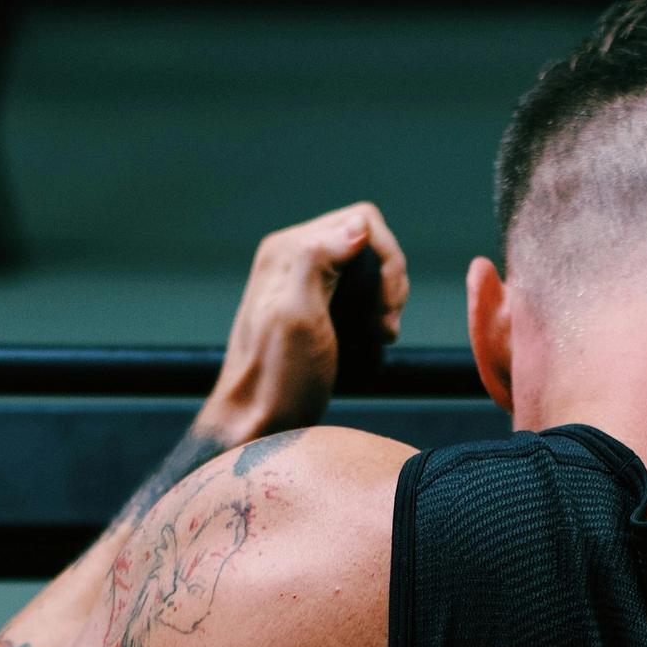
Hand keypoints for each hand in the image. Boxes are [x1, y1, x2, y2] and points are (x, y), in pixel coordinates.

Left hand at [200, 202, 409, 442]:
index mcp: (289, 251)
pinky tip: (373, 337)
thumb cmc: (277, 380)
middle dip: (389, 281)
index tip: (385, 308)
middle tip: (385, 326)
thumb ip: (319, 261)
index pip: (362, 222)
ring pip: (369, 265)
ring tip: (381, 334)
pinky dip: (376, 309)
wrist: (257, 425)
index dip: (386, 262)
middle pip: (369, 241)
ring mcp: (305, 281)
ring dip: (386, 298)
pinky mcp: (316, 305)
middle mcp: (294, 257)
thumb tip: (358, 226)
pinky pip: (359, 288)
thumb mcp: (298, 318)